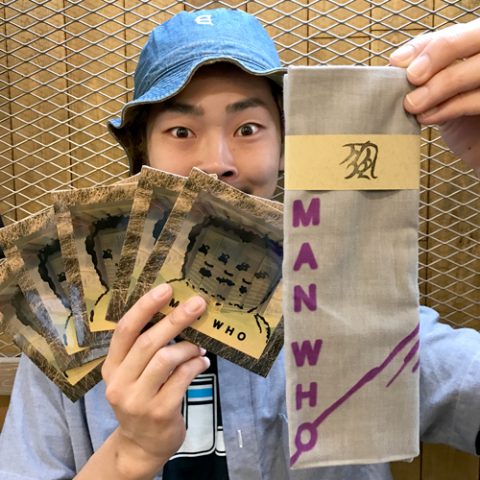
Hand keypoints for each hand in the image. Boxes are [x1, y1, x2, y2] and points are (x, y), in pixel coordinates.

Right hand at [101, 284, 207, 477]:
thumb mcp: (134, 375)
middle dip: (176, 319)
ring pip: (166, 358)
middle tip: (198, 304)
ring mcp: (137, 399)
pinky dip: (197, 365)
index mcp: (112, 366)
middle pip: (148, 341)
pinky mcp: (159, 412)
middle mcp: (119, 382)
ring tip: (200, 347)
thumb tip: (177, 313)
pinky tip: (203, 364)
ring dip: (188, 347)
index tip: (166, 288)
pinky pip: (182, 378)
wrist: (141, 445)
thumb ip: (146, 349)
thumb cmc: (143, 398)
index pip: (125, 330)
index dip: (145, 306)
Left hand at [389, 18, 479, 171]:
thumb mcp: (438, 93)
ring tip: (414, 105)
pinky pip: (479, 98)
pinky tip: (428, 117)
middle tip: (412, 77)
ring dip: (441, 85)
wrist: (478, 147)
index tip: (396, 63)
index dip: (424, 45)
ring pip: (478, 67)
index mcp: (476, 47)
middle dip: (439, 53)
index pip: (453, 33)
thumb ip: (423, 76)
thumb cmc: (459, 119)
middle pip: (475, 36)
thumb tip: (396, 64)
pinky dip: (451, 107)